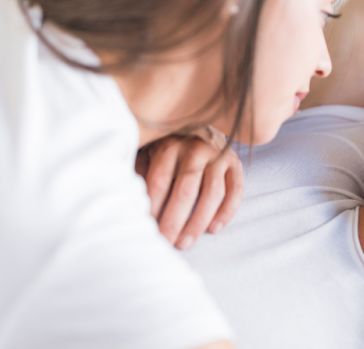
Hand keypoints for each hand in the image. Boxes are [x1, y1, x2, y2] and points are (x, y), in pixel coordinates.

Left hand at [135, 127, 243, 249]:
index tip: (146, 228)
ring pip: (212, 193)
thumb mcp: (148, 151)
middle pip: (185, 190)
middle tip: (165, 242)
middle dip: (174, 221)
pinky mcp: (235, 162)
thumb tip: (128, 198)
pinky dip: (226, 212)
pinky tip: (214, 229)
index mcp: (170, 145)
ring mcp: (219, 155)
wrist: (199, 121)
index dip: (153, 207)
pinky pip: (235, 190)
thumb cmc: (167, 144)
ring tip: (185, 242)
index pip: (159, 181)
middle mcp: (196, 147)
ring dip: (198, 221)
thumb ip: (139, 171)